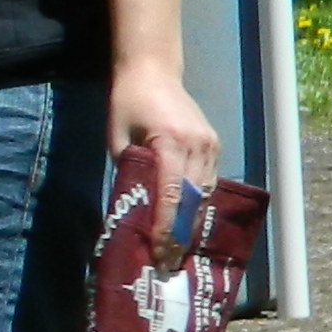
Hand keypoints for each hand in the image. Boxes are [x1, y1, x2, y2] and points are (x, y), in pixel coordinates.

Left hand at [109, 58, 216, 240]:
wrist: (152, 71)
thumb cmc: (127, 103)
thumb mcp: (117, 138)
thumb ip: (129, 172)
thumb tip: (134, 209)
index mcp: (171, 141)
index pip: (171, 192)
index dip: (165, 224)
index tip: (157, 250)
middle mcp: (198, 144)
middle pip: (193, 198)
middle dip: (180, 231)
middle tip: (167, 260)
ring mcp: (210, 144)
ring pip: (205, 193)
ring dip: (192, 221)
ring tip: (177, 249)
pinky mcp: (214, 144)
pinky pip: (208, 181)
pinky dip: (198, 203)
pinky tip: (187, 222)